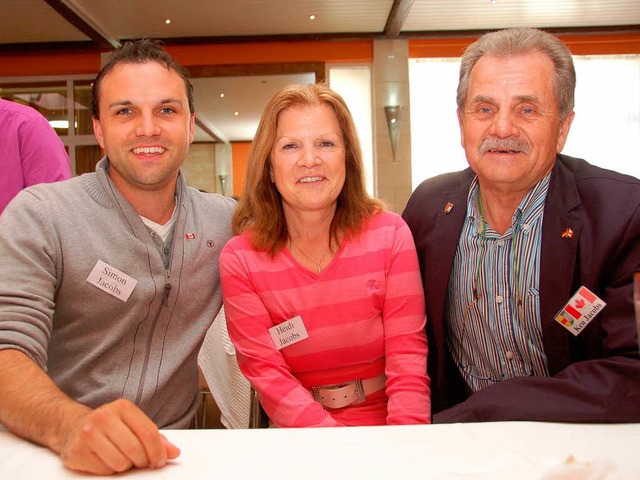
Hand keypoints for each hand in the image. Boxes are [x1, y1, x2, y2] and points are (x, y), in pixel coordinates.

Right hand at [57, 398, 179, 474]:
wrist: (71, 426)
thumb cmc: (109, 427)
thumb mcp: (132, 425)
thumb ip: (155, 438)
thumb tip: (174, 453)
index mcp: (122, 407)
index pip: (148, 432)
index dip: (158, 451)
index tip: (160, 461)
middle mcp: (104, 417)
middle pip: (135, 449)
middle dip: (142, 461)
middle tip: (140, 462)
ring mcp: (88, 433)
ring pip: (120, 463)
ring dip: (124, 466)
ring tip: (119, 456)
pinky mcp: (77, 451)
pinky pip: (104, 470)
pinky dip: (109, 470)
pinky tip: (104, 459)